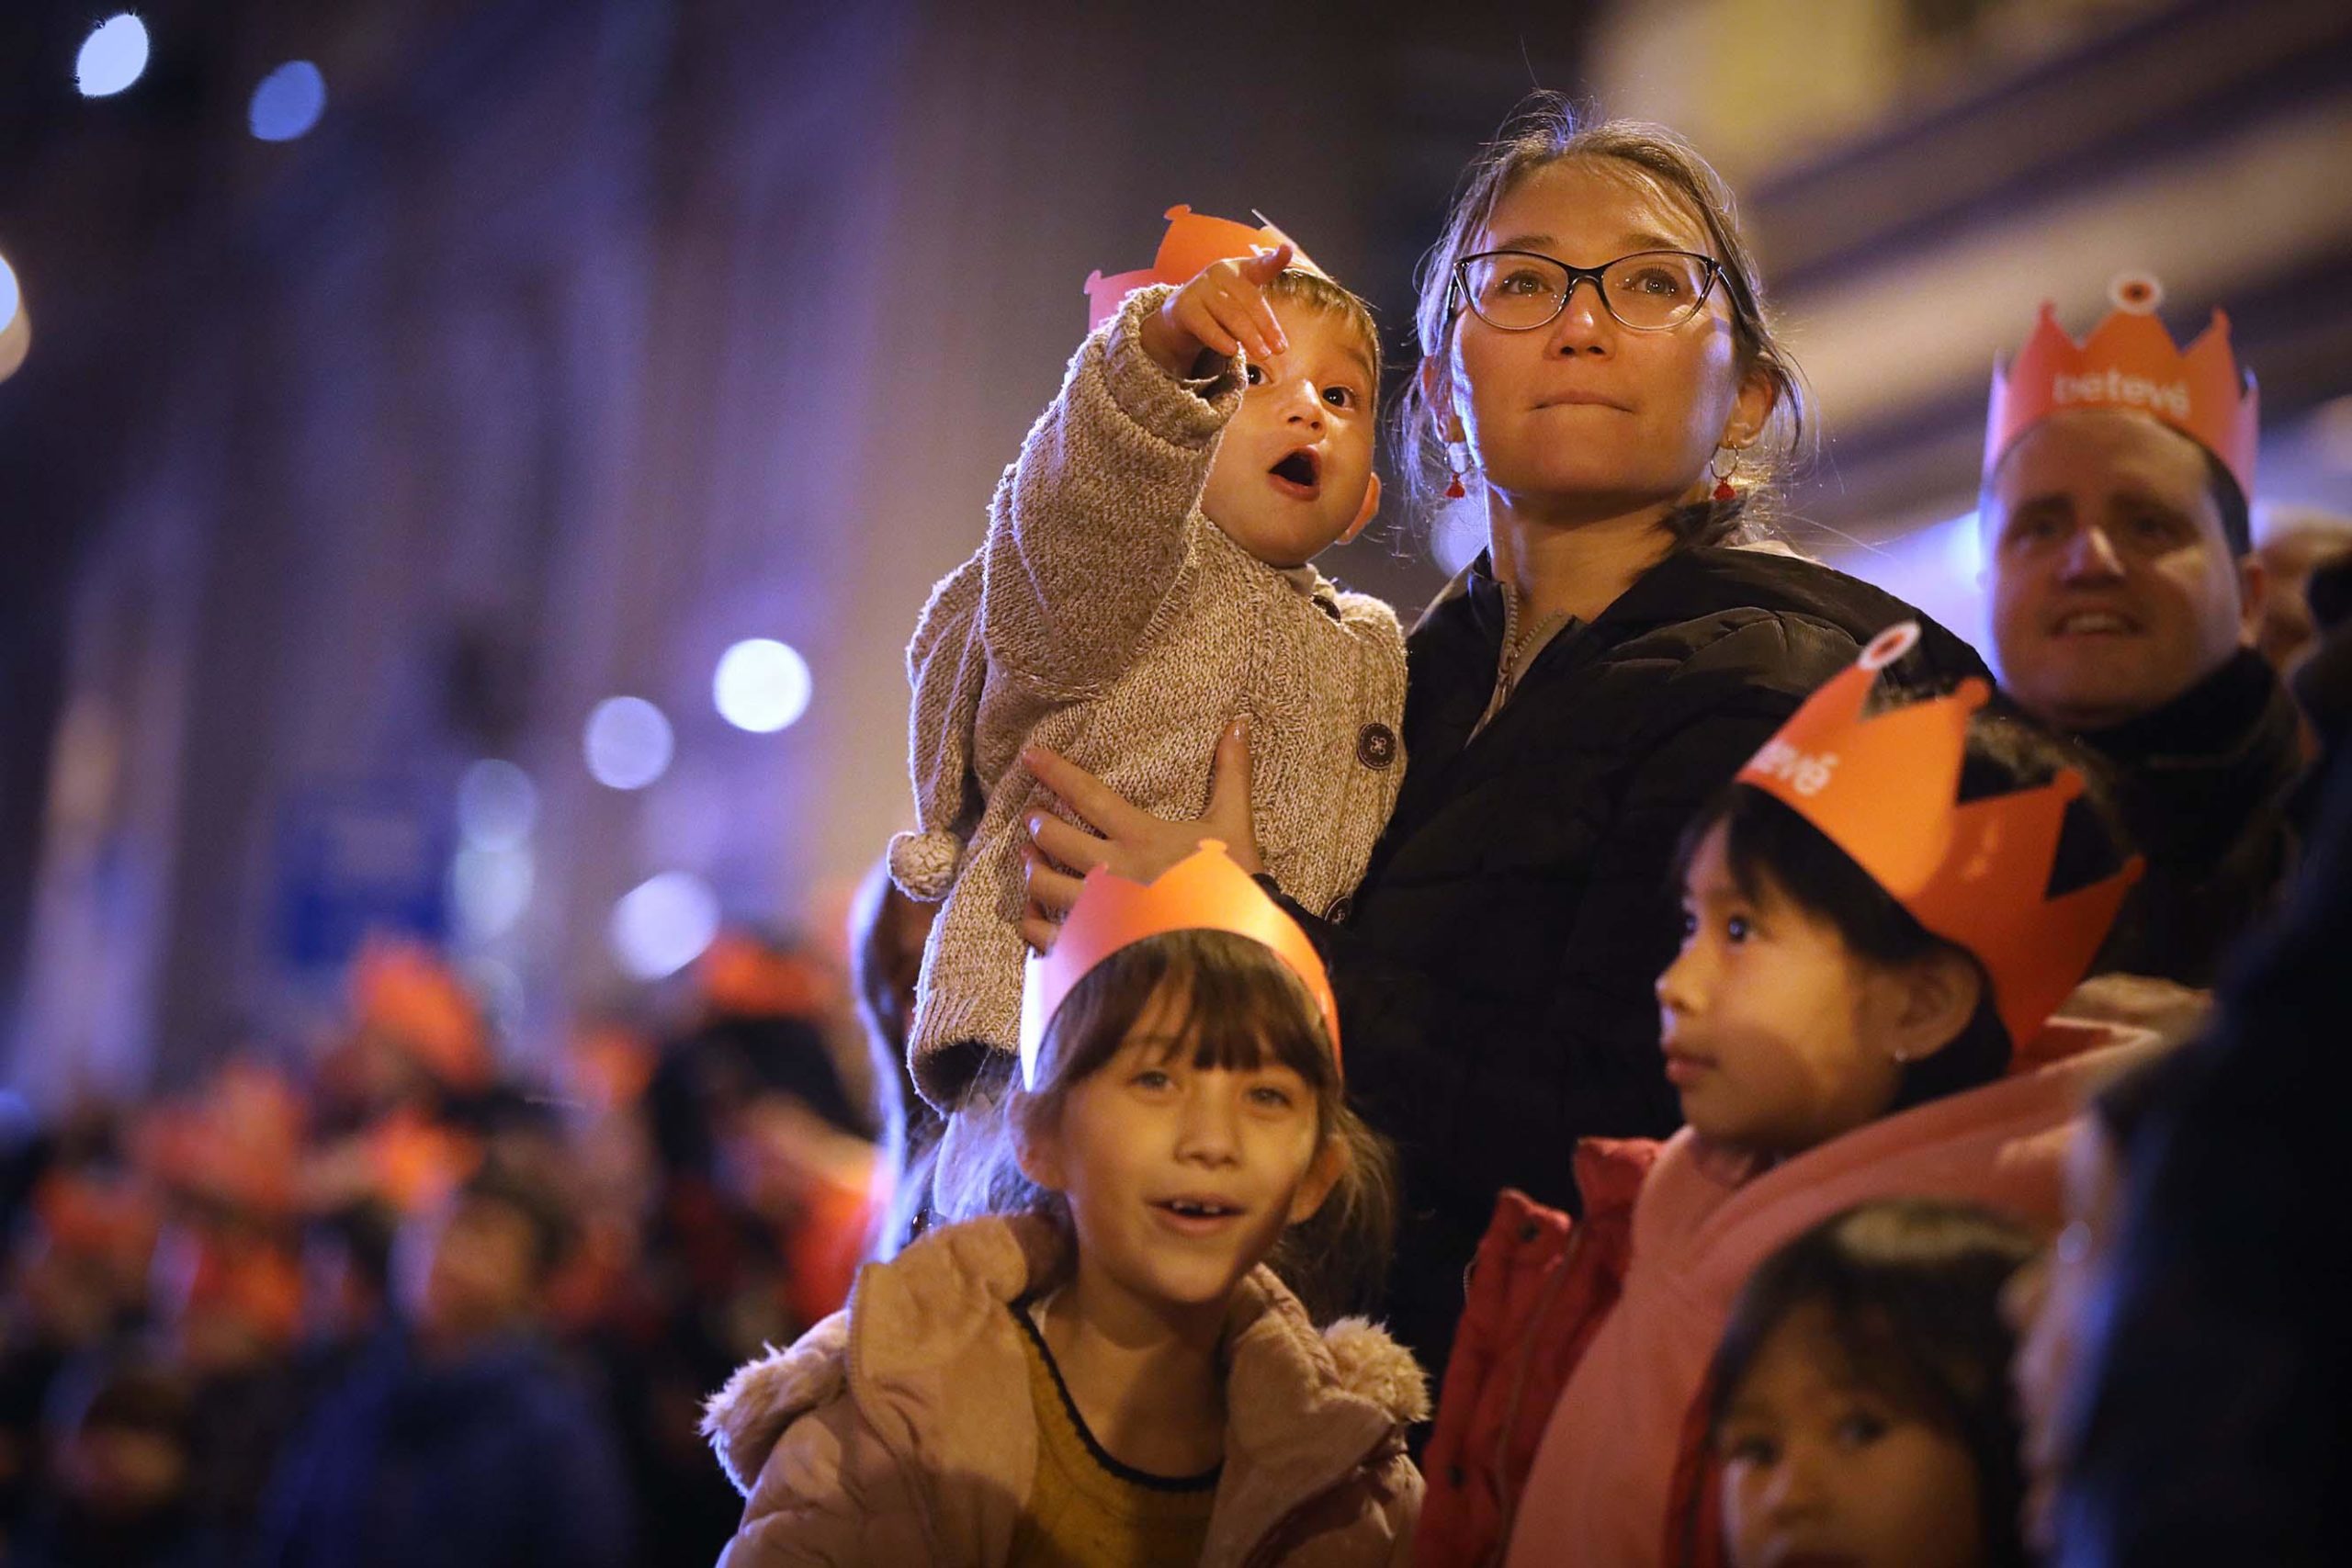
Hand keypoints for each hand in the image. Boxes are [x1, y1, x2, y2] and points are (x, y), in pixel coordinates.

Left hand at [1018, 720, 1261, 949]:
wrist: (1234, 947)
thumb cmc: (1233, 885)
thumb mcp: (1234, 824)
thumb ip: (1231, 773)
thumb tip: (1240, 722)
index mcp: (1140, 838)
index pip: (1088, 795)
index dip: (1055, 772)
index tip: (1029, 756)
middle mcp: (1112, 871)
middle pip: (1056, 839)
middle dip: (1039, 824)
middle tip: (1033, 818)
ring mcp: (1099, 913)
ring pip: (1044, 886)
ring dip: (1032, 868)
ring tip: (1029, 859)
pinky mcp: (1094, 947)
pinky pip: (1047, 936)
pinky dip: (1033, 924)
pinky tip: (1032, 915)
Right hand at [1137, 244, 1292, 376]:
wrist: (1180, 315)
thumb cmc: (1220, 310)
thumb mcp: (1241, 305)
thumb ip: (1261, 316)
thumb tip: (1278, 344)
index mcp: (1241, 270)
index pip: (1262, 265)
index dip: (1276, 259)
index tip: (1288, 250)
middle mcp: (1221, 273)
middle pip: (1250, 300)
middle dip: (1267, 326)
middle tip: (1280, 349)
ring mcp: (1201, 287)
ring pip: (1231, 314)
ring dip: (1249, 336)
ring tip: (1263, 354)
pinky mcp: (1185, 306)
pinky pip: (1206, 325)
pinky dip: (1220, 339)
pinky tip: (1232, 351)